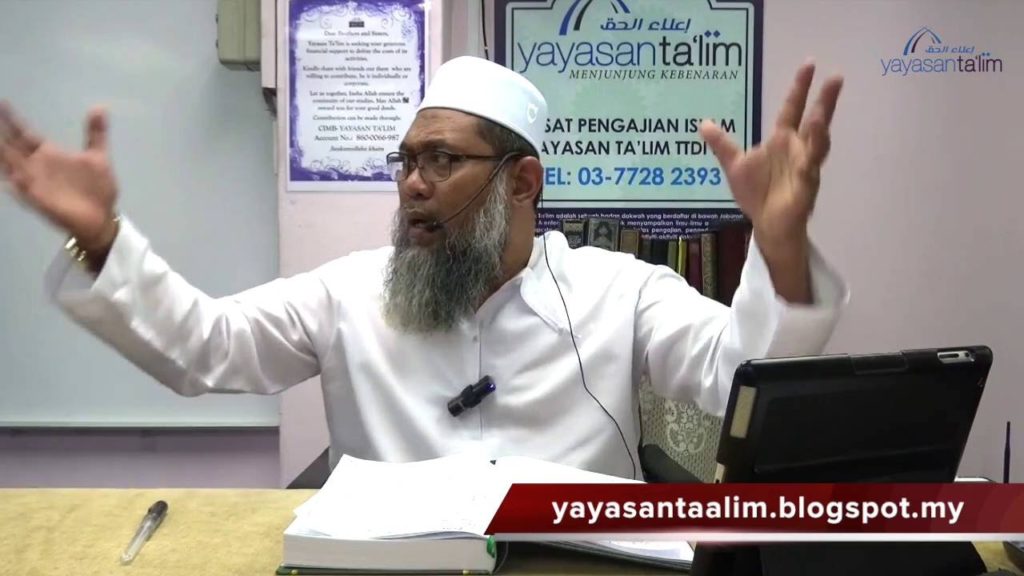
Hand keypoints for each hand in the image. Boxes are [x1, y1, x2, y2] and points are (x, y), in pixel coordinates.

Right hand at [0, 102, 119, 251]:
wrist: (103, 217)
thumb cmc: (97, 188)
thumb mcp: (98, 157)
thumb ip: (95, 133)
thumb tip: (100, 107)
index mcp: (48, 153)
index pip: (24, 133)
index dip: (11, 119)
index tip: (2, 102)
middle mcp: (36, 165)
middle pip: (11, 145)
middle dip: (0, 132)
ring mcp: (35, 182)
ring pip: (9, 163)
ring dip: (1, 153)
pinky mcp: (37, 198)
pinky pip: (18, 188)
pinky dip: (11, 180)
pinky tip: (7, 177)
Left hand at [699, 61, 842, 302]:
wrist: (766, 224)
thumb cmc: (756, 193)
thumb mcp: (734, 165)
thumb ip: (721, 144)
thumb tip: (702, 124)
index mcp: (781, 140)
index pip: (792, 108)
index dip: (799, 87)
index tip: (809, 64)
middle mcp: (797, 149)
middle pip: (814, 120)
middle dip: (825, 100)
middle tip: (836, 77)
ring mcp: (805, 167)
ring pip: (817, 145)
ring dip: (820, 132)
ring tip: (821, 116)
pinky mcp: (806, 188)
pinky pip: (809, 174)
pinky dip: (809, 166)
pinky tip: (809, 161)